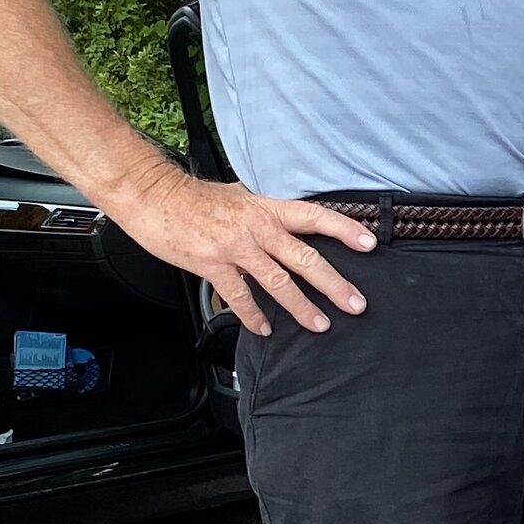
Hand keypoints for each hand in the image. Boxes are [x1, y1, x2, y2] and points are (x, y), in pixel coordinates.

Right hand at [110, 165, 377, 337]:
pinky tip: (265, 328)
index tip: (370, 243)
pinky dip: (253, 315)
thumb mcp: (240, 195)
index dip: (344, 229)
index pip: (315, 217)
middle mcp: (257, 227)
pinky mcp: (212, 265)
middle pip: (305, 257)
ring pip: (278, 282)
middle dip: (334, 283)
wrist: (154, 197)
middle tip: (356, 303)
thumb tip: (292, 220)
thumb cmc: (195, 197)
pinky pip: (239, 296)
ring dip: (302, 306)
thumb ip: (267, 211)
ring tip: (320, 324)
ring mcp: (235, 248)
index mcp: (267, 208)